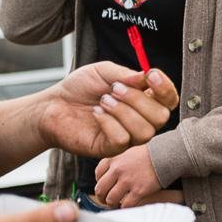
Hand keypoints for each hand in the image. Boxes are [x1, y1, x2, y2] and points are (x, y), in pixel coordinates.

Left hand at [38, 63, 178, 157]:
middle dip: (138, 100)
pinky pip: (122, 139)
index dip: (165, 88)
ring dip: (123, 111)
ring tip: (103, 101)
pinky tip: (96, 114)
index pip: (169, 99)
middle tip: (114, 89)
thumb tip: (145, 77)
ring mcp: (127, 137)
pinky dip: (109, 123)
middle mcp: (140, 120)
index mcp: (143, 100)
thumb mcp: (103, 72)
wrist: (52, 106)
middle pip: (161, 116)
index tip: (151, 74)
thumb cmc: (79, 89)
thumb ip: (125, 74)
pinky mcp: (111, 149)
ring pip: (145, 131)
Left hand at [94, 145, 164, 207]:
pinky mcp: (139, 191)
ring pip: (111, 199)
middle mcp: (118, 171)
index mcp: (114, 160)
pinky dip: (125, 207)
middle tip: (106, 200)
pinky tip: (127, 205)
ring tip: (117, 204)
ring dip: (112, 204)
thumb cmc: (148, 155)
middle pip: (100, 189)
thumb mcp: (127, 153)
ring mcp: (128, 181)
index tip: (105, 186)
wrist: (164, 156)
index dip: (99, 182)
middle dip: (101, 197)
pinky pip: (126, 205)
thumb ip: (116, 162)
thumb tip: (108, 175)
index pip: (97, 174)